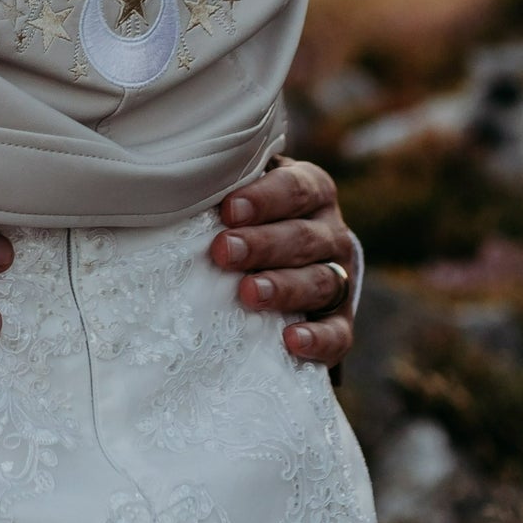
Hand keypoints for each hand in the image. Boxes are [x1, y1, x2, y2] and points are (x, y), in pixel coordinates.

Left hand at [211, 155, 357, 366]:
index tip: (228, 210)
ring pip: (320, 282)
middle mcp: (330, 232)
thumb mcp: (245, 188)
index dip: (263, 199)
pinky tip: (291, 340)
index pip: (295, 188)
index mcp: (313, 190)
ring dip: (283, 287)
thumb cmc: (252, 211)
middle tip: (224, 251)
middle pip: (302, 237)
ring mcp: (340, 277)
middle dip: (262, 245)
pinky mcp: (340, 320)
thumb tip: (182, 183)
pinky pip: (337, 332)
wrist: (289, 248)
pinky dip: (318, 339)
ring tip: (249, 293)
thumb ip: (227, 183)